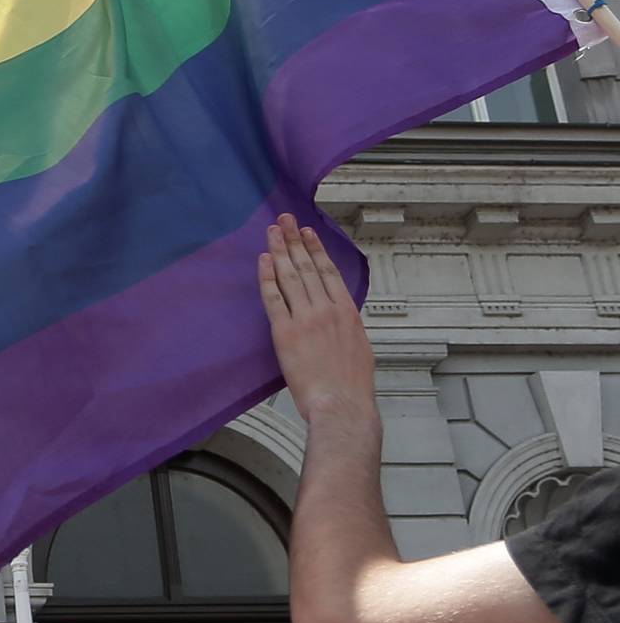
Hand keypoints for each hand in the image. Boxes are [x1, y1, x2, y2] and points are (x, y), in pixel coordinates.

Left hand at [257, 215, 376, 425]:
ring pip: (290, 276)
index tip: (308, 232)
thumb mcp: (360, 347)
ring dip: (279, 250)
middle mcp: (326, 309)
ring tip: (272, 231)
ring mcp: (306, 318)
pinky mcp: (286, 332)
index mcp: (347, 312)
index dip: (316, 249)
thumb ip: (348, 327)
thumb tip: (342, 318)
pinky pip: (273, 298)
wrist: (341, 403)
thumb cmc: (352, 384)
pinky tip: (263, 260)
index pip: (329, 271)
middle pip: (307, 267)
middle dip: (295, 240)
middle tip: (286, 219)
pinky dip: (267, 277)